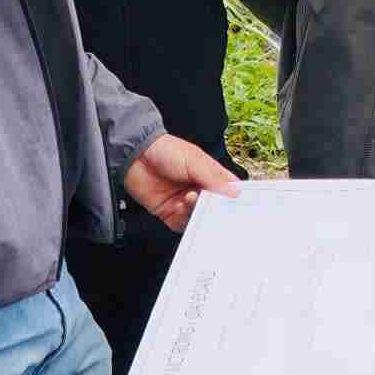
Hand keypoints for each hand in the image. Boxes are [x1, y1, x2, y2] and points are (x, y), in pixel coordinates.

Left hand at [124, 133, 242, 231]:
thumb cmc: (165, 150)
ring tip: (190, 198)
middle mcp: (199, 190)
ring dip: (197, 211)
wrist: (135, 156)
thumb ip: (213, 178)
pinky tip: (179, 206)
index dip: (235, 198)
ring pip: (200, 217)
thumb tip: (234, 193)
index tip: (240, 205)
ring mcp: (184, 202)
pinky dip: (183, 219)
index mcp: (209, 175)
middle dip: (215, 209)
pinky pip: (182, 224)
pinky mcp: (169, 213)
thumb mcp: (194, 160)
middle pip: (215, 207)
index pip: (228, 189)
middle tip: (214, 207)